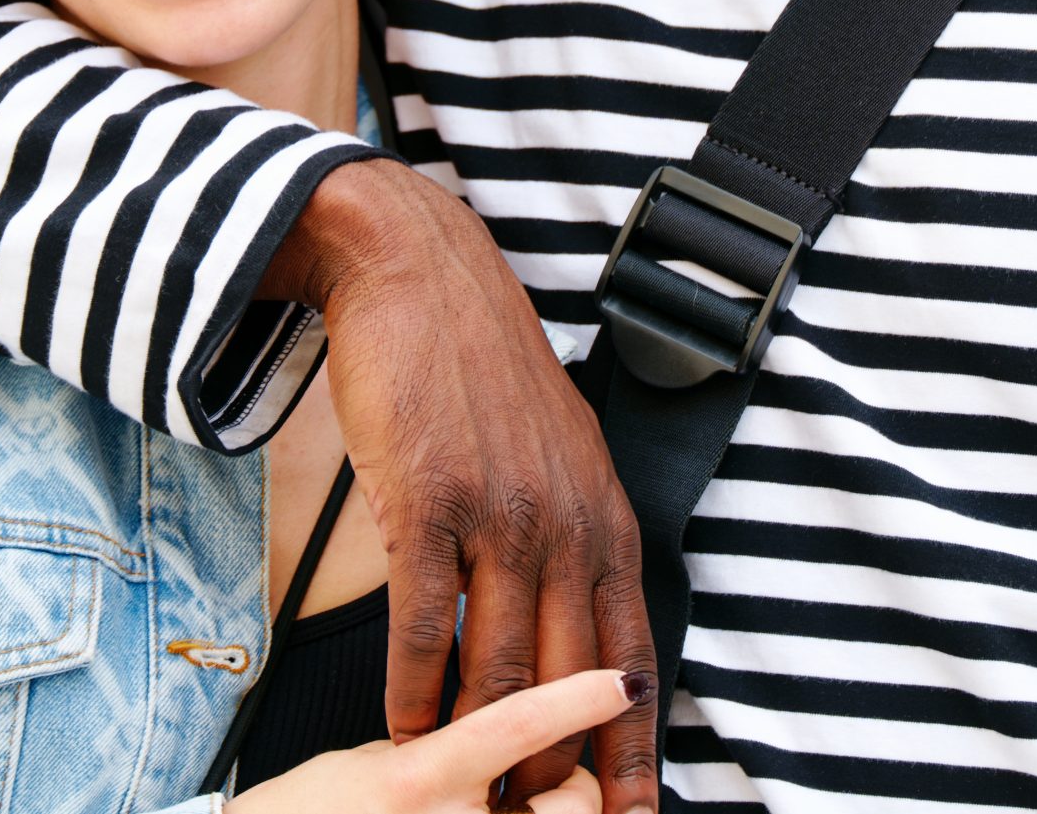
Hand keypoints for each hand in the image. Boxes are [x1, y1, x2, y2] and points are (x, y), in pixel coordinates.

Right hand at [263, 162, 658, 812]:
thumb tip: (580, 622)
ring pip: (497, 668)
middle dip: (555, 775)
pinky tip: (403, 728)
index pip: (633, 660)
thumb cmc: (483, 370)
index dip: (633, 750)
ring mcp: (498, 515)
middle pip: (568, 684)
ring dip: (478, 750)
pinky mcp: (427, 502)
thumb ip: (575, 536)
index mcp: (605, 517)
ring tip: (459, 801)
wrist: (419, 275)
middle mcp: (565, 523)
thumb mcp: (560, 452)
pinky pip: (422, 623)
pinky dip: (412, 691)